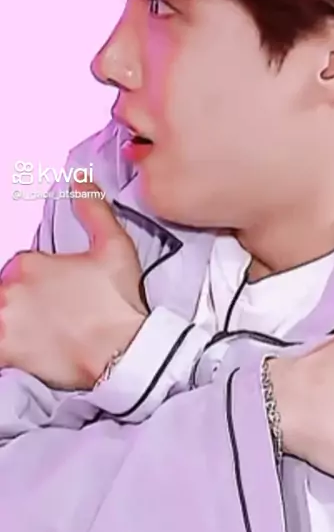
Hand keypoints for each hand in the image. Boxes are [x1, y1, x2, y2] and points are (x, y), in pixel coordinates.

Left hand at [0, 184, 146, 388]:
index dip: (43, 279)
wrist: (124, 351)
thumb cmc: (119, 302)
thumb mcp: (115, 245)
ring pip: (2, 314)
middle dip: (26, 301)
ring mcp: (4, 321)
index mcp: (28, 262)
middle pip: (7, 291)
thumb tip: (80, 180)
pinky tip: (25, 346)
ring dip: (15, 319)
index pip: (21, 267)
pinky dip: (9, 345)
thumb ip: (92, 208)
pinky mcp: (5, 352)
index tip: (63, 291)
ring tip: (44, 332)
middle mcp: (10, 289)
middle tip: (57, 315)